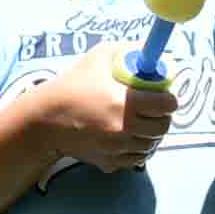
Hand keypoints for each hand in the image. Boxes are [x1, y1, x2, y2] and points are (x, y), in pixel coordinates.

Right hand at [23, 46, 173, 173]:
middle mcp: (124, 129)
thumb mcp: (100, 57)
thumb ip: (130, 51)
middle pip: (162, 128)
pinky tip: (130, 138)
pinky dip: (138, 150)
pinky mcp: (109, 163)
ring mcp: (117, 149)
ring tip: (142, 123)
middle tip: (155, 110)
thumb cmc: (73, 85)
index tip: (164, 96)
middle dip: (163, 117)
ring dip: (151, 134)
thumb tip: (153, 54)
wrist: (45, 119)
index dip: (169, 99)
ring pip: (151, 145)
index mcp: (125, 102)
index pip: (166, 105)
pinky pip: (136, 159)